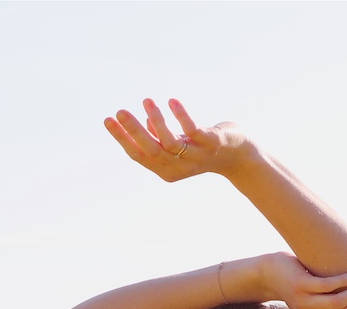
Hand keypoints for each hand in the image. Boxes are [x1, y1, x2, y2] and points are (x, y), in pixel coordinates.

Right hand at [104, 98, 253, 182]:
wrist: (239, 156)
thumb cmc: (204, 147)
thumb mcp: (180, 145)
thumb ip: (161, 137)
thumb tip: (146, 121)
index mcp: (166, 169)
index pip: (138, 156)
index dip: (122, 139)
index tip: (108, 119)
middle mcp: (179, 167)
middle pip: (150, 151)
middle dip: (132, 131)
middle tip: (119, 111)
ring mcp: (195, 156)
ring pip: (169, 142)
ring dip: (156, 121)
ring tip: (147, 101)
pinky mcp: (211, 143)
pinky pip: (193, 130)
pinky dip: (181, 116)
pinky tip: (172, 101)